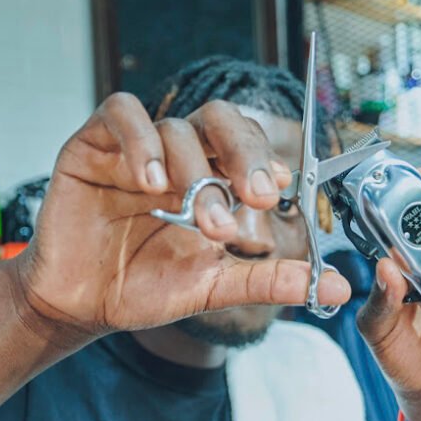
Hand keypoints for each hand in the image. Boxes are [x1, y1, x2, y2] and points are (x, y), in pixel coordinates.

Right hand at [9, 94, 349, 340]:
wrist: (84, 304)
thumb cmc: (147, 287)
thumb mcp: (216, 284)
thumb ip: (272, 280)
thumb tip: (336, 286)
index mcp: (212, 179)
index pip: (248, 146)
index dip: (267, 160)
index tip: (279, 191)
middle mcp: (181, 156)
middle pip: (221, 121)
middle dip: (245, 154)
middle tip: (258, 193)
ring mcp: (138, 148)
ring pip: (177, 126)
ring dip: (193, 168)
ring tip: (194, 213)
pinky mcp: (93, 145)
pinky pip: (121, 116)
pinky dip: (140, 140)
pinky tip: (149, 181)